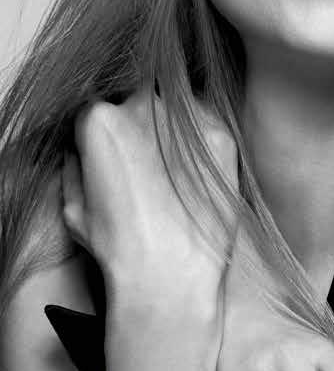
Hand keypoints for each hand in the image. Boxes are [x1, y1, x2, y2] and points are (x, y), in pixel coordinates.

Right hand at [61, 91, 237, 370]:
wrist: (171, 275)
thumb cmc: (120, 247)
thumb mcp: (74, 206)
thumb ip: (76, 164)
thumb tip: (81, 150)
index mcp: (99, 118)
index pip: (100, 104)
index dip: (111, 127)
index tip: (122, 146)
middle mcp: (142, 106)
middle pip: (142, 94)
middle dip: (145, 120)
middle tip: (153, 158)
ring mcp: (186, 116)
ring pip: (179, 103)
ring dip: (177, 124)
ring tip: (179, 167)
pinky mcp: (222, 134)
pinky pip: (210, 120)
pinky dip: (205, 137)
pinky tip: (200, 170)